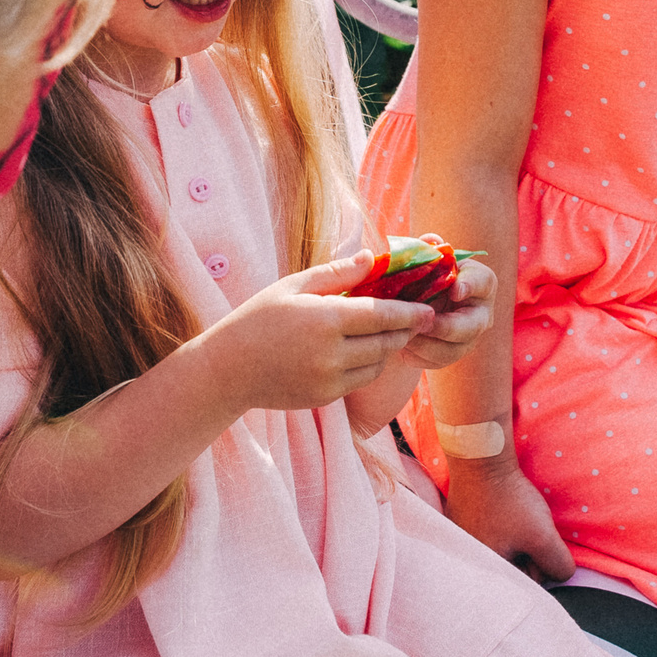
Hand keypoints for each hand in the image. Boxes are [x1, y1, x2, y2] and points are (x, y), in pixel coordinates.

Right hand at [189, 251, 432, 413]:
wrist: (228, 370)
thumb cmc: (258, 318)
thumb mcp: (293, 286)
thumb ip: (337, 273)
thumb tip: (373, 258)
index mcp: (324, 319)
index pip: (381, 315)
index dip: (409, 312)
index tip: (428, 308)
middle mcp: (331, 353)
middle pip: (385, 342)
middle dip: (404, 330)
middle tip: (417, 318)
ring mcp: (329, 380)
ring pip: (377, 365)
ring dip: (386, 349)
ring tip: (385, 332)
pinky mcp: (325, 397)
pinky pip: (359, 380)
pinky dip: (366, 366)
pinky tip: (358, 351)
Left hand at [399, 257, 494, 370]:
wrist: (421, 298)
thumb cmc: (428, 272)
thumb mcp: (429, 258)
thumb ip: (428, 249)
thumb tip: (430, 241)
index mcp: (481, 282)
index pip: (482, 282)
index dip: (470, 286)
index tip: (455, 289)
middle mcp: (481, 313)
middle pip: (470, 326)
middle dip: (445, 327)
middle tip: (421, 323)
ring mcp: (468, 338)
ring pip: (451, 350)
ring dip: (425, 345)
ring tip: (401, 336)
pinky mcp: (450, 355)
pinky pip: (435, 362)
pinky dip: (416, 356)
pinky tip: (398, 345)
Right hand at [444, 450, 574, 583]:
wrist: (480, 458)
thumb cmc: (510, 499)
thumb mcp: (544, 538)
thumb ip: (558, 566)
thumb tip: (560, 573)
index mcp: (484, 571)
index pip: (525, 584)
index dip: (539, 563)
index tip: (534, 541)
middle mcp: (468, 561)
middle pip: (513, 568)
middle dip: (527, 553)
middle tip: (527, 526)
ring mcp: (461, 541)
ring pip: (503, 550)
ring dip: (516, 539)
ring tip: (516, 516)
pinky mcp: (458, 522)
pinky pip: (488, 533)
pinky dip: (499, 525)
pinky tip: (501, 509)